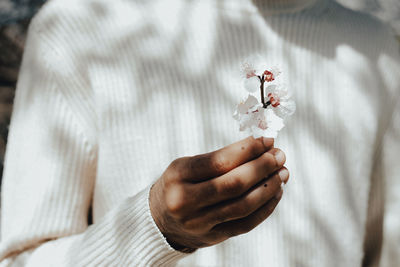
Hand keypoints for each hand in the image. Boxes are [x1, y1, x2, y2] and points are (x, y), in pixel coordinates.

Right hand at [149, 137, 288, 250]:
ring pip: (243, 206)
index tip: (267, 140)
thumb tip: (262, 147)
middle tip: (280, 156)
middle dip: (262, 167)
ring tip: (282, 173)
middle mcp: (186, 200)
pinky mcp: (213, 237)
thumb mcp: (187, 165)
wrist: (160, 219)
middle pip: (234, 184)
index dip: (249, 150)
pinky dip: (265, 208)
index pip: (220, 161)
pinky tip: (276, 193)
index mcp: (178, 175)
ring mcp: (200, 222)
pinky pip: (246, 224)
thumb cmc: (179, 184)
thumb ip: (220, 158)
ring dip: (269, 187)